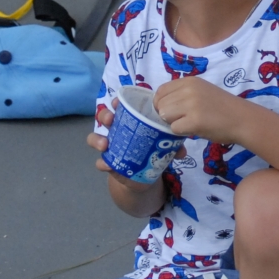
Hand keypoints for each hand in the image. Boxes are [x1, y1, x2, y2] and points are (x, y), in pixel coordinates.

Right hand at [90, 101, 167, 216]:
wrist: (144, 175)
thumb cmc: (153, 152)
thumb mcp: (164, 147)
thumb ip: (173, 147)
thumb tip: (182, 151)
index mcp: (130, 122)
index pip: (120, 107)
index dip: (117, 102)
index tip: (118, 102)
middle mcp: (117, 132)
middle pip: (105, 118)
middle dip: (105, 116)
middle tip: (111, 120)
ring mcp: (111, 147)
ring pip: (96, 138)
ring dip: (97, 139)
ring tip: (105, 144)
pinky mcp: (110, 163)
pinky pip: (101, 162)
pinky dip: (102, 163)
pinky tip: (107, 165)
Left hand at [153, 76, 252, 143]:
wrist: (243, 119)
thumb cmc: (222, 108)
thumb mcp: (202, 92)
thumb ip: (183, 94)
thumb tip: (161, 106)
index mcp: (190, 81)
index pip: (161, 91)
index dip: (161, 104)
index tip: (170, 112)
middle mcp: (189, 89)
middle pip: (161, 105)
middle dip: (167, 116)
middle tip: (182, 120)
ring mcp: (192, 104)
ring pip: (165, 116)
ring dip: (174, 124)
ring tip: (189, 124)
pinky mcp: (195, 121)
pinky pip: (174, 128)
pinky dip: (181, 133)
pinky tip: (194, 129)